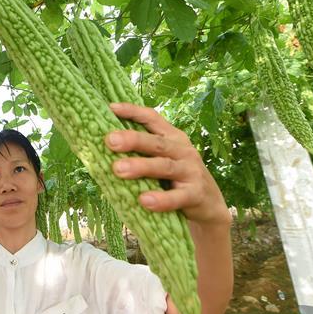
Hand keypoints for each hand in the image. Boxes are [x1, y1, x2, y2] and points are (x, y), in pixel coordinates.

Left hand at [103, 102, 229, 226]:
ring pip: (164, 166)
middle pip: (155, 142)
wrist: (210, 205)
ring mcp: (191, 171)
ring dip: (141, 167)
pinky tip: (145, 201)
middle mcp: (182, 150)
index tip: (110, 108)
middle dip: (132, 139)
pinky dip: (161, 199)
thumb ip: (141, 152)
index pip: (152, 118)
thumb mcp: (162, 159)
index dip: (132, 111)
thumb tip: (103, 146)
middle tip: (109, 140)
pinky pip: (177, 197)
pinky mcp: (196, 194)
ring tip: (118, 169)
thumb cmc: (176, 179)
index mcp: (172, 137)